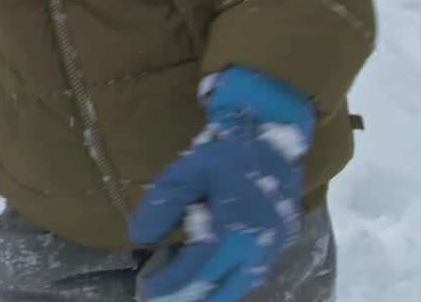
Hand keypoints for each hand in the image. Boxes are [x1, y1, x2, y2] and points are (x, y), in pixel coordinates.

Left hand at [129, 68, 313, 301]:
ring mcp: (273, 248)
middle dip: (189, 297)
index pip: (196, 272)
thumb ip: (162, 207)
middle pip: (220, 289)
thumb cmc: (227, 153)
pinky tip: (207, 275)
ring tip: (180, 292)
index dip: (170, 286)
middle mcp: (257, 250)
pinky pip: (250, 273)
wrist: (274, 136)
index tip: (146, 291)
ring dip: (210, 292)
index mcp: (234, 234)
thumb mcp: (186, 173)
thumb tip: (140, 238)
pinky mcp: (280, 242)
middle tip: (160, 299)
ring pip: (239, 285)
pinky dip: (226, 280)